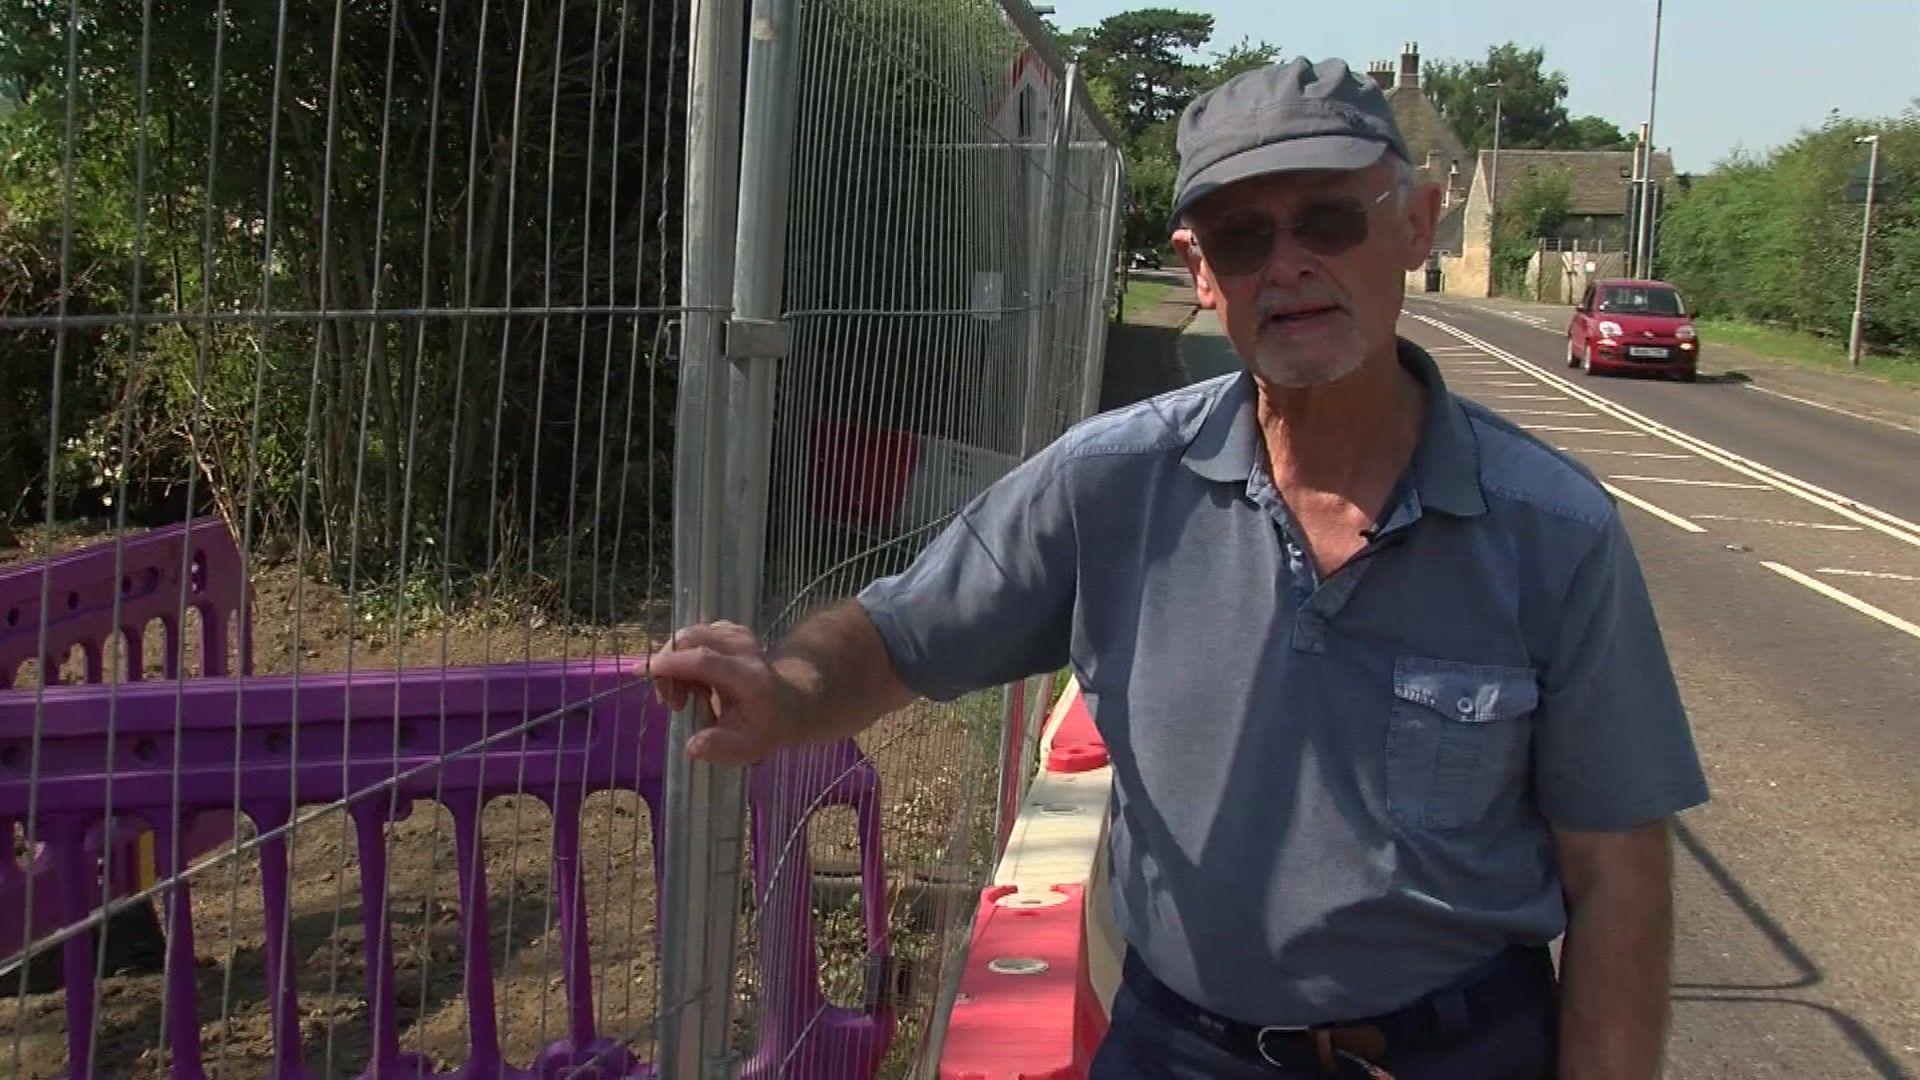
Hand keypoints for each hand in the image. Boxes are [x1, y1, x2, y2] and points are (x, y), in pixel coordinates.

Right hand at [647, 621, 807, 765]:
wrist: (791, 701)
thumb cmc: (767, 726)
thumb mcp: (749, 748)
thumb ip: (720, 748)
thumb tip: (692, 746)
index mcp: (749, 676)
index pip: (705, 659)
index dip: (673, 664)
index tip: (647, 674)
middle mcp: (743, 648)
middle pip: (691, 639)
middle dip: (669, 667)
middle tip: (672, 704)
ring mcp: (736, 634)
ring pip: (689, 636)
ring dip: (675, 664)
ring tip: (686, 697)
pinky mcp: (728, 630)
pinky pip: (694, 637)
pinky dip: (684, 657)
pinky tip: (695, 681)